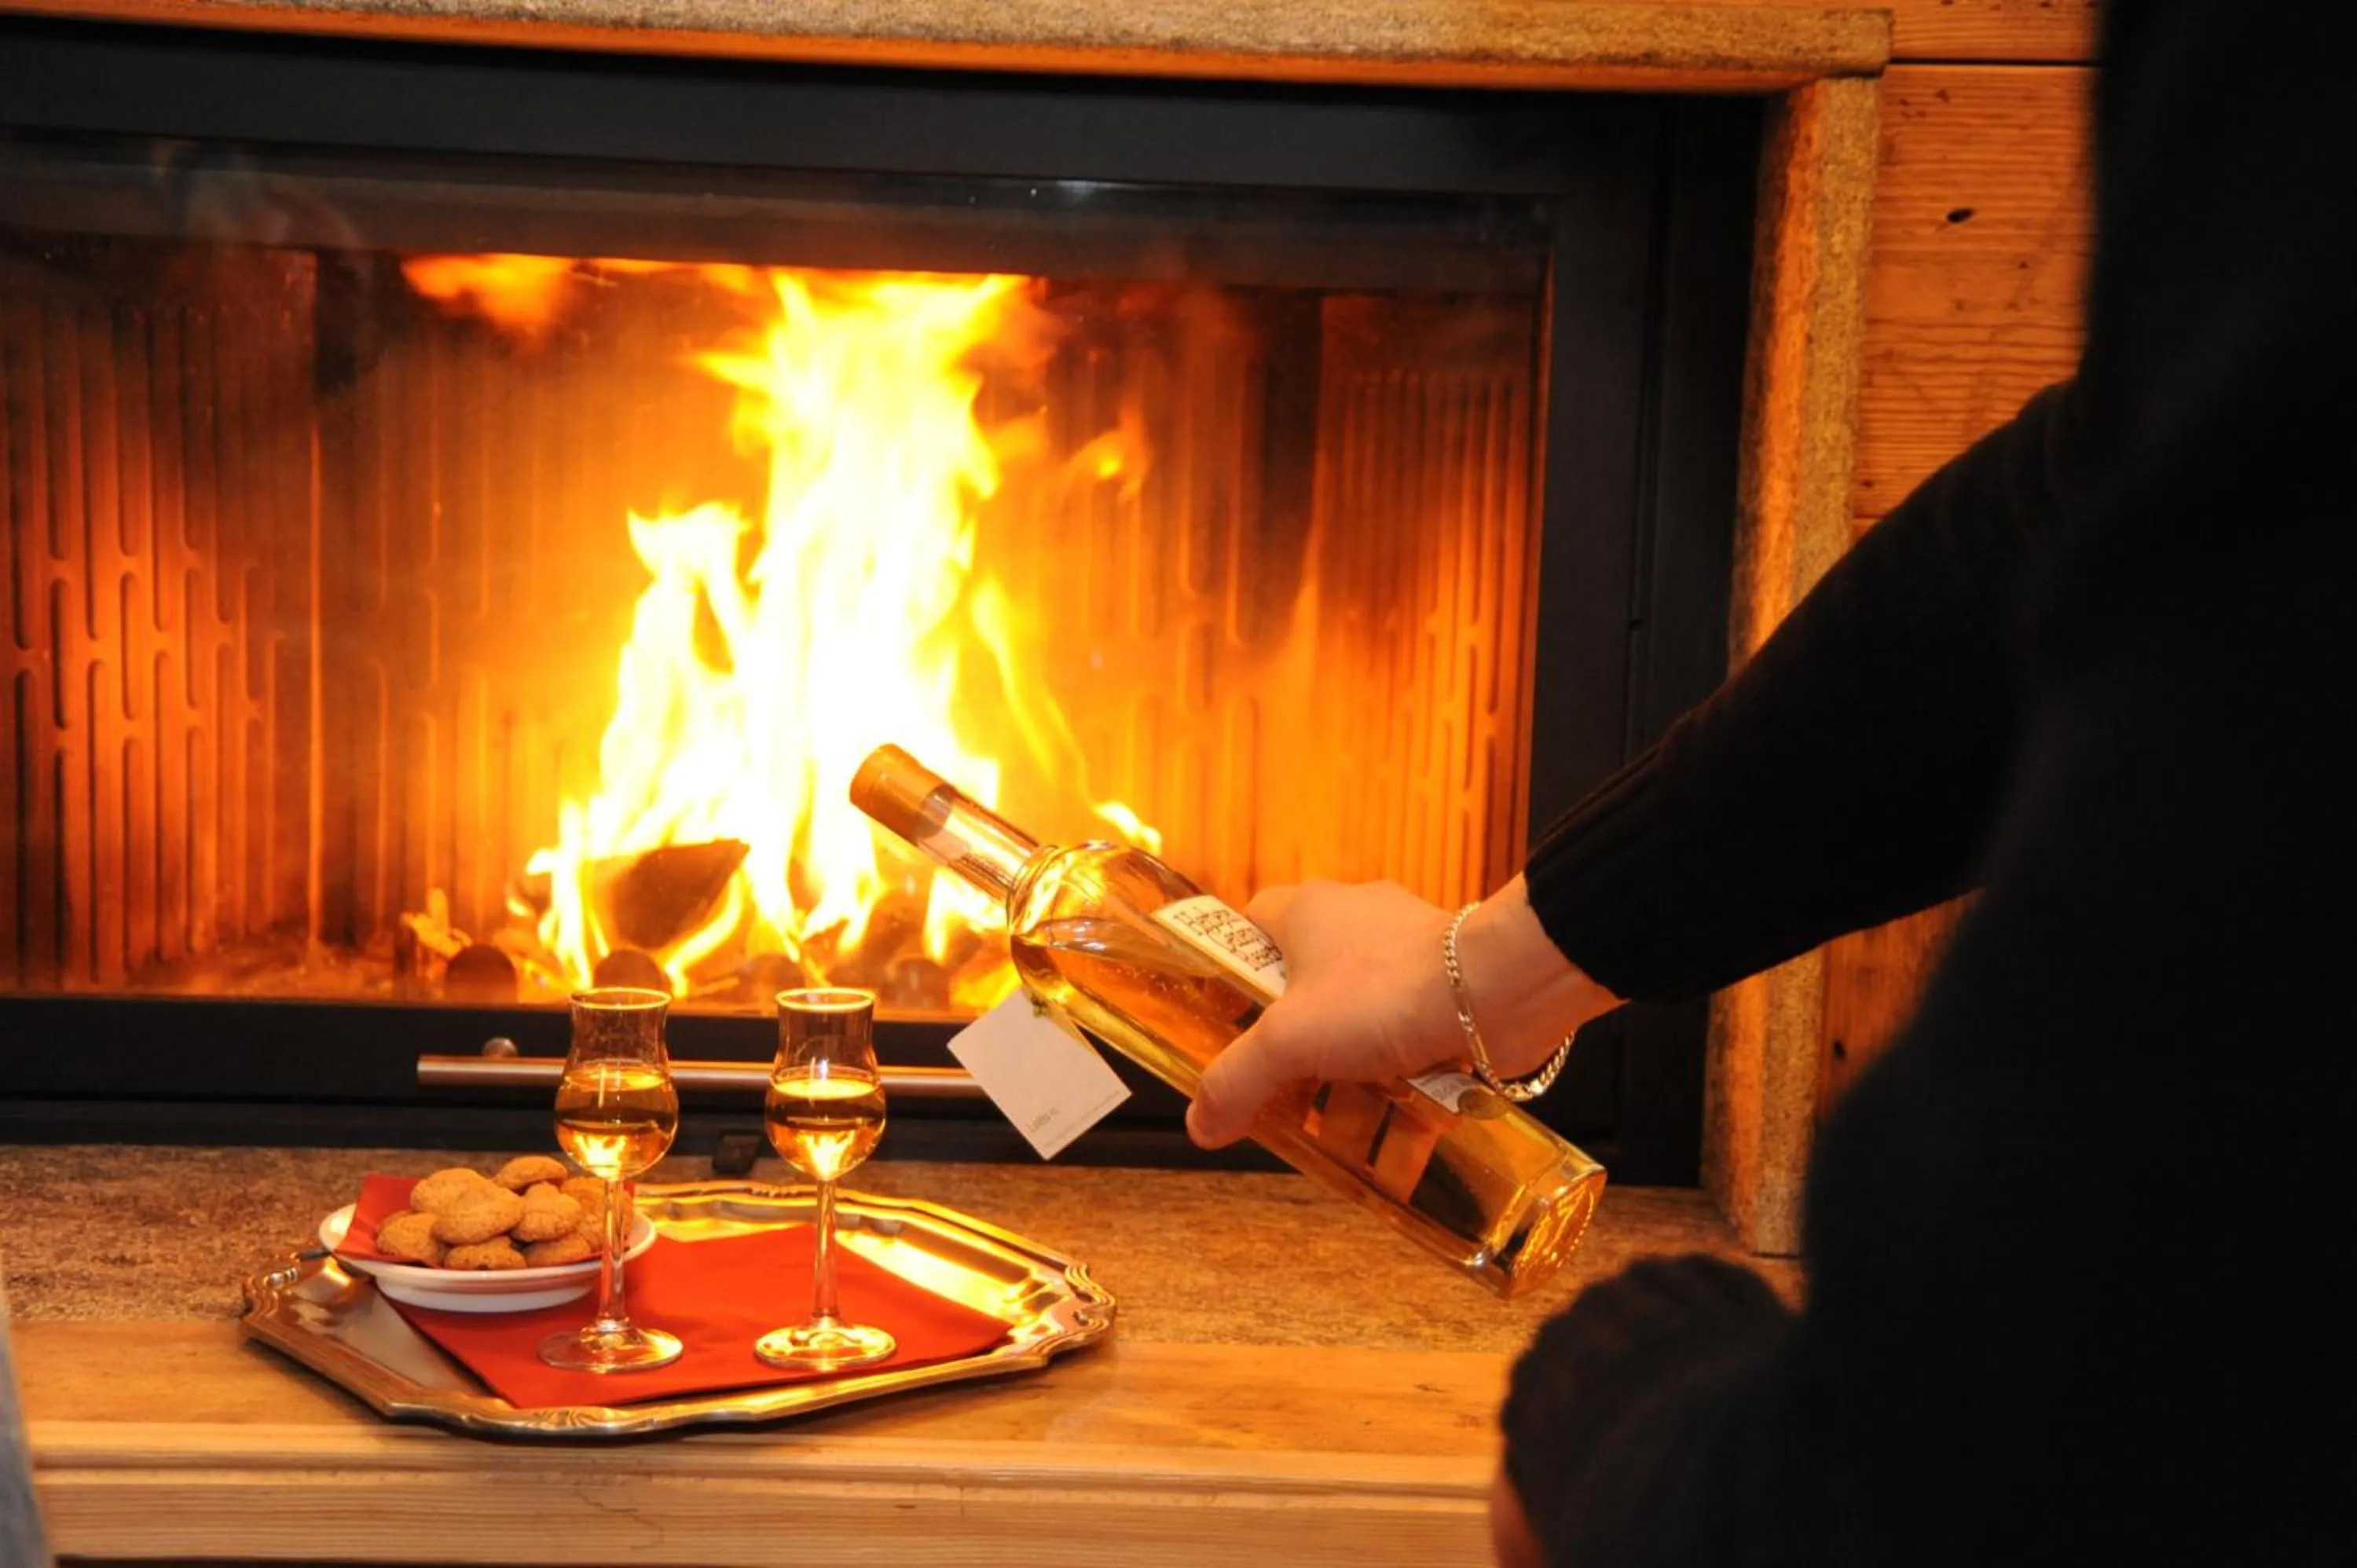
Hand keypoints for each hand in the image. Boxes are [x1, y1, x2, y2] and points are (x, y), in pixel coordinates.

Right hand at [1186, 876, 1618, 1147]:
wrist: (1498, 990)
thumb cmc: (1382, 993)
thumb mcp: (1289, 1042)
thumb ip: (1237, 1081)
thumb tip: (1199, 1124)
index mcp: (1306, 911)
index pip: (1246, 929)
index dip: (1229, 976)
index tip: (1221, 1026)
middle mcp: (1354, 921)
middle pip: (1301, 988)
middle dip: (1293, 1049)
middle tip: (1280, 1095)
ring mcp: (1405, 953)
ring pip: (1358, 1018)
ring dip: (1349, 1075)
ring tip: (1342, 1127)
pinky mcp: (1447, 987)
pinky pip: (1409, 1036)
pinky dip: (1401, 1080)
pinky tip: (1398, 1126)